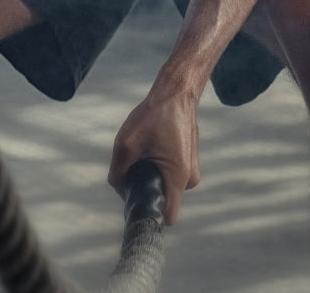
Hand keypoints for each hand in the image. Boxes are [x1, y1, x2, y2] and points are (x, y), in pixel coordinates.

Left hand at [108, 89, 199, 225]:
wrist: (176, 93)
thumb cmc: (154, 115)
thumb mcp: (126, 143)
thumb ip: (118, 173)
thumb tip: (119, 189)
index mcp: (178, 178)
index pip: (166, 216)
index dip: (148, 214)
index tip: (135, 205)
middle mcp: (189, 179)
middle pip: (162, 199)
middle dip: (145, 187)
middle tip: (136, 163)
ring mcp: (191, 170)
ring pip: (164, 185)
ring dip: (151, 173)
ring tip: (146, 149)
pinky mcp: (189, 162)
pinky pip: (170, 174)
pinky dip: (159, 165)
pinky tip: (154, 146)